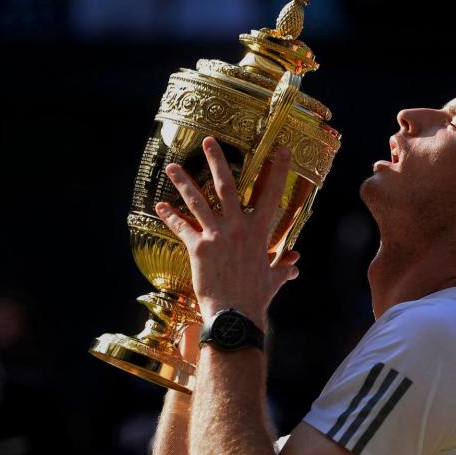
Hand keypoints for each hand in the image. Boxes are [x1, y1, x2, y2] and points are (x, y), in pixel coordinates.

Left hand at [156, 137, 298, 328]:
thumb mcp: (274, 279)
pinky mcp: (198, 247)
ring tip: (171, 166)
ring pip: (198, 201)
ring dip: (183, 182)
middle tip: (208, 140)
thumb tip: (295, 264)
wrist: (235, 314)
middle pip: (227, 186)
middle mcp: (238, 228)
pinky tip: (160, 206)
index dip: (277, 170)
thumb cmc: (256, 297)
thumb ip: (283, 267)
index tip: (280, 149)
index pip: (271, 194)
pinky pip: (182, 227)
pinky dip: (170, 217)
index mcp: (259, 232)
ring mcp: (217, 235)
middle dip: (217, 161)